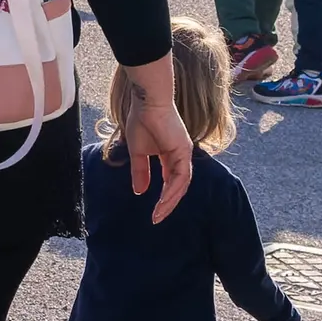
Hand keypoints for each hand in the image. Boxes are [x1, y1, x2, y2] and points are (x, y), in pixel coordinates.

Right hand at [114, 57, 194, 219]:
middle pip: (178, 187)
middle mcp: (180, 157)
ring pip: (181, 185)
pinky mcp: (184, 151)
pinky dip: (172, 190)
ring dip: (170, 201)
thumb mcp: (137, 152)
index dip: (163, 197)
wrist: (146, 102)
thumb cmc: (141, 120)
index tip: (153, 212)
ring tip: (158, 214)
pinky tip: (162, 200)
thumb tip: (139, 191)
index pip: (170, 182)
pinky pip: (181, 177)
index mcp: (170, 156)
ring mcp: (184, 154)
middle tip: (157, 218)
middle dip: (168, 204)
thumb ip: (140, 172)